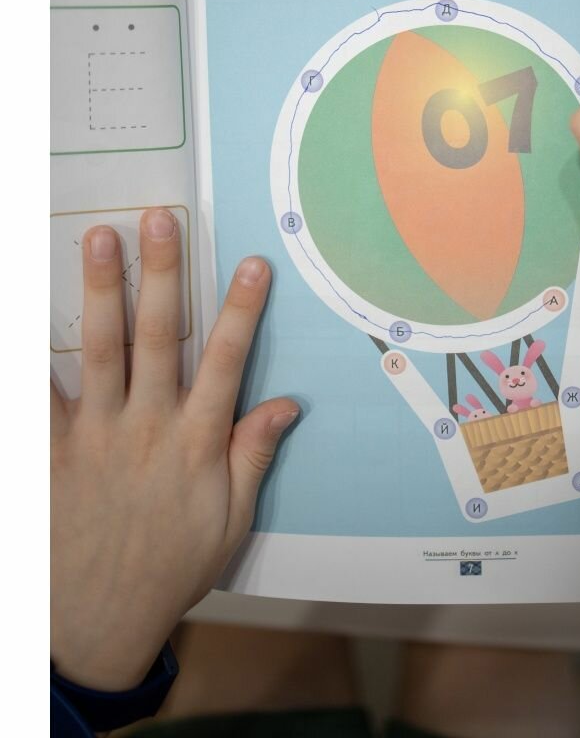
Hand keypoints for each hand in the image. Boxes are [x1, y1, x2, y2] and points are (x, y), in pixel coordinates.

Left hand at [51, 208, 297, 690]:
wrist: (97, 623)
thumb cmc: (170, 568)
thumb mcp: (230, 520)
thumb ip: (253, 455)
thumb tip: (287, 404)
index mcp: (196, 442)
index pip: (225, 362)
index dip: (239, 311)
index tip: (251, 263)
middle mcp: (147, 427)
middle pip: (157, 337)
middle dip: (162, 275)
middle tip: (160, 221)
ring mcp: (96, 436)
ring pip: (100, 350)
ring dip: (103, 291)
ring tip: (101, 240)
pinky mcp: (53, 452)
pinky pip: (39, 400)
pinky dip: (32, 360)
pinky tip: (27, 321)